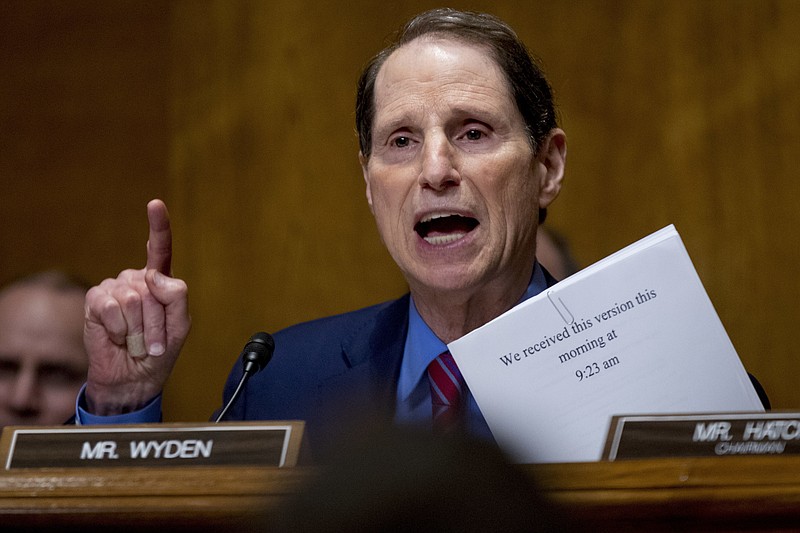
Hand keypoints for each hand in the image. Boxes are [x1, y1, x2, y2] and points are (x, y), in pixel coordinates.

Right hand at [83, 200, 190, 414]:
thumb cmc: (158, 353)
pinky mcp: (95, 302)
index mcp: (159, 282)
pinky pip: (111, 307)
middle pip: (153, 287)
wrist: (132, 378)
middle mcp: (136, 281)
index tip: (155, 204)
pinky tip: (116, 336)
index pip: (159, 249)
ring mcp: (114, 289)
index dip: (158, 227)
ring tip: (134, 340)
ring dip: (138, 329)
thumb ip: (176, 297)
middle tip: (152, 340)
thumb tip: (153, 274)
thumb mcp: (181, 327)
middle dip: (156, 320)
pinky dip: (118, 328)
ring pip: (134, 299)